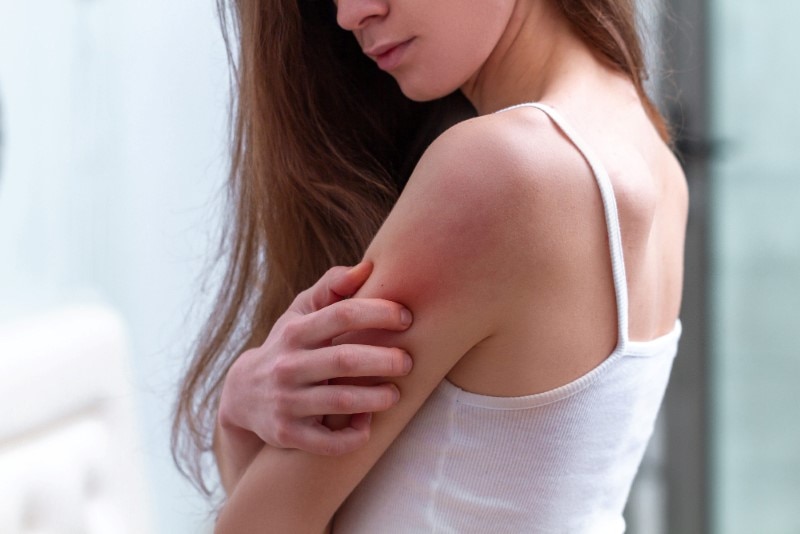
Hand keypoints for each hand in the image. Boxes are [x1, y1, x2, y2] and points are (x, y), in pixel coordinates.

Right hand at [218, 261, 413, 456]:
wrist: (243, 393)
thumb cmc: (289, 345)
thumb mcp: (301, 312)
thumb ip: (333, 287)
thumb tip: (368, 267)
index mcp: (296, 331)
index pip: (341, 315)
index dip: (378, 313)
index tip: (406, 317)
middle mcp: (288, 365)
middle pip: (345, 360)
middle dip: (384, 360)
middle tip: (407, 362)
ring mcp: (286, 401)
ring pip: (340, 401)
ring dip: (376, 399)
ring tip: (395, 394)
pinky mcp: (287, 434)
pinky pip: (329, 442)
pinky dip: (355, 435)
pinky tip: (367, 423)